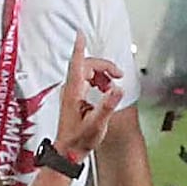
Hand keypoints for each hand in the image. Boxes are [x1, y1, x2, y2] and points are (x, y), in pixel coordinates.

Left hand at [49, 51, 122, 166]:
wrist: (68, 152)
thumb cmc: (80, 139)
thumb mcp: (97, 124)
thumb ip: (107, 105)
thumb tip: (117, 89)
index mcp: (74, 92)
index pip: (77, 64)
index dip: (79, 48)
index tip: (81, 33)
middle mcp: (70, 89)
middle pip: (86, 65)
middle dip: (104, 66)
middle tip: (119, 75)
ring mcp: (71, 93)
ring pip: (86, 72)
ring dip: (102, 74)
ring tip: (112, 86)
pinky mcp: (73, 98)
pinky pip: (85, 80)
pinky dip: (98, 81)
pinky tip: (105, 92)